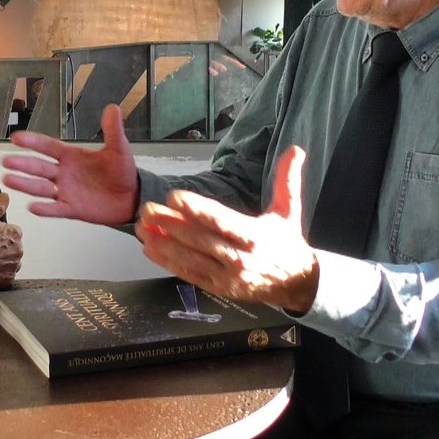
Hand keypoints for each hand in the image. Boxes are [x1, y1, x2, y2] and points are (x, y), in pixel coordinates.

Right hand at [0, 192, 23, 288]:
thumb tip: (5, 196)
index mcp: (16, 234)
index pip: (13, 232)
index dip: (0, 234)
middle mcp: (19, 251)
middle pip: (13, 248)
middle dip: (3, 248)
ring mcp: (13, 267)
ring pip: (10, 262)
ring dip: (2, 261)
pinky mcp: (7, 281)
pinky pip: (5, 276)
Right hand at [2, 104, 138, 223]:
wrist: (130, 197)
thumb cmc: (121, 171)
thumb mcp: (118, 149)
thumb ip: (113, 130)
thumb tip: (113, 108)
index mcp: (71, 156)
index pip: (48, 147)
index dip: (32, 142)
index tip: (16, 138)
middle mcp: (64, 173)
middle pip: (39, 167)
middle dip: (22, 164)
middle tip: (6, 160)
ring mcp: (66, 191)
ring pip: (41, 187)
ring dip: (25, 184)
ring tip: (9, 180)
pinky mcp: (72, 208)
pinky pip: (56, 209)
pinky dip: (45, 209)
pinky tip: (33, 206)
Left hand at [137, 145, 318, 312]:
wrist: (296, 283)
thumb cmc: (287, 241)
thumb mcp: (290, 210)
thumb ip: (288, 179)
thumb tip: (295, 149)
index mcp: (255, 236)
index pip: (222, 220)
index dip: (197, 209)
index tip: (175, 197)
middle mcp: (240, 258)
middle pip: (200, 240)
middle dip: (171, 225)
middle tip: (148, 209)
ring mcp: (228, 276)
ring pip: (191, 259)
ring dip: (164, 244)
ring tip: (142, 228)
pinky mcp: (219, 288)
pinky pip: (190, 274)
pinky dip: (168, 263)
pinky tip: (150, 249)